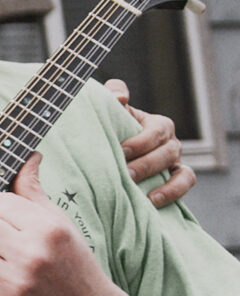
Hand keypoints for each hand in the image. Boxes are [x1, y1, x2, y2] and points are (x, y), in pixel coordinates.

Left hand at [105, 77, 193, 207]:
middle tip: (126, 172)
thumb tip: (120, 97)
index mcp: (156, 125)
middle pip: (167, 151)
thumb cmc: (112, 129)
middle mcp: (169, 142)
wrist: (110, 154)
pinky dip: (173, 192)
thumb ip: (114, 95)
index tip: (122, 150)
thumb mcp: (112, 111)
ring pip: (179, 169)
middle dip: (146, 163)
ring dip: (161, 181)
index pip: (157, 130)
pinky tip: (153, 200)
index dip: (142, 141)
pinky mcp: (177, 179)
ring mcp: (174, 162)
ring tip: (141, 190)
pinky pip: (185, 183)